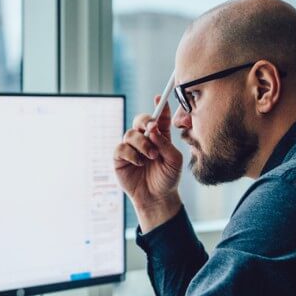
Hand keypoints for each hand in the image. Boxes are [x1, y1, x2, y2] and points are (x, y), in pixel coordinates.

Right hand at [113, 95, 182, 231]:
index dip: (160, 106)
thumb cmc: (168, 179)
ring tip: (151, 156)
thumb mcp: (174, 161)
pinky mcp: (120, 158)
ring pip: (131, 133)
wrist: (156, 198)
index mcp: (160, 137)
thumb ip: (166, 143)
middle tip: (153, 129)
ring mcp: (131, 148)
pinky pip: (121, 147)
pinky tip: (139, 163)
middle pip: (141, 119)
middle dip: (146, 120)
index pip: (160, 117)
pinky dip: (131, 153)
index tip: (160, 97)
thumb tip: (153, 129)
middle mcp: (145, 140)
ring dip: (142, 143)